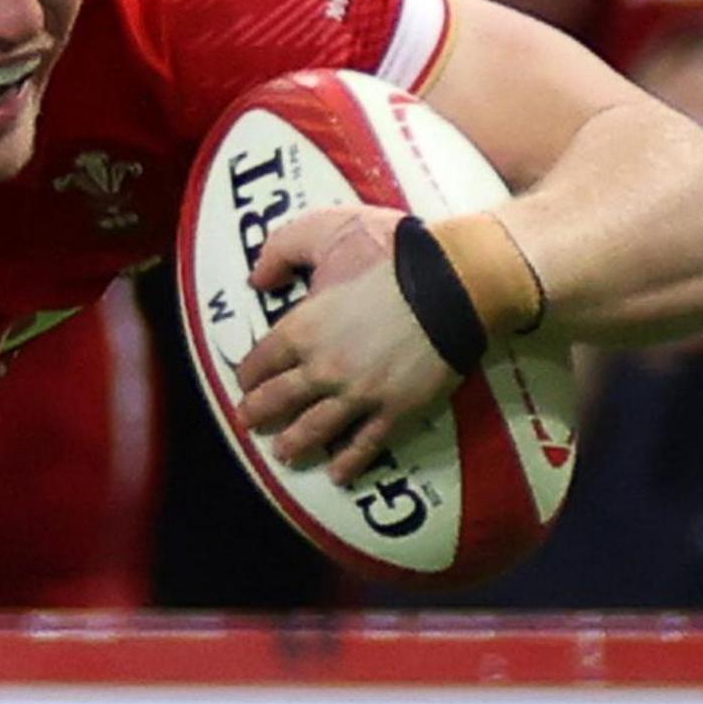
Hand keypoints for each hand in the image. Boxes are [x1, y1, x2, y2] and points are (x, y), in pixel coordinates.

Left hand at [230, 206, 462, 485]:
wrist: (456, 282)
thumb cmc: (393, 252)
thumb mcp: (326, 230)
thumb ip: (282, 250)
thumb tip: (256, 280)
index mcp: (301, 328)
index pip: (261, 361)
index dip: (249, 374)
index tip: (246, 383)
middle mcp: (322, 369)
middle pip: (279, 400)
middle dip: (258, 414)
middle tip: (248, 423)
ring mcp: (358, 395)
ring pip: (315, 429)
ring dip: (295, 444)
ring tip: (284, 454)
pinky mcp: (395, 411)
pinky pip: (365, 445)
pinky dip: (348, 462)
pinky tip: (337, 473)